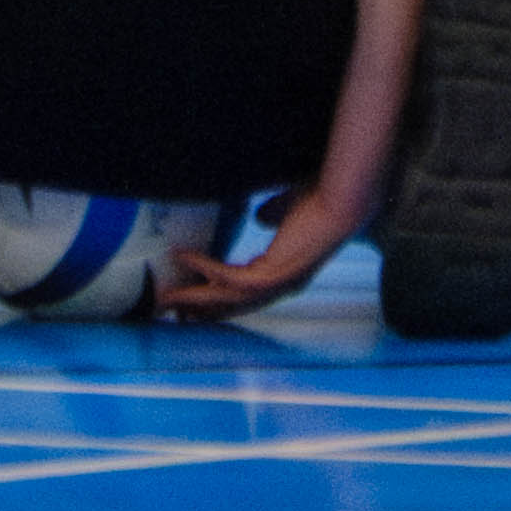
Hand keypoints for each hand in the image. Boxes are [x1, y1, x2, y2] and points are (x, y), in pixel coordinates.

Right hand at [154, 181, 367, 321]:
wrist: (343, 200)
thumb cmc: (323, 202)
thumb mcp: (291, 212)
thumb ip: (274, 214)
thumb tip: (259, 215)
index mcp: (285, 274)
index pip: (245, 294)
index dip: (216, 298)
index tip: (191, 299)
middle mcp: (282, 285)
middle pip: (231, 306)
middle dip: (198, 310)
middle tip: (168, 310)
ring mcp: (278, 283)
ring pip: (227, 299)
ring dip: (195, 298)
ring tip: (167, 295)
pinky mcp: (274, 273)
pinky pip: (230, 278)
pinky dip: (205, 269)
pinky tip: (185, 257)